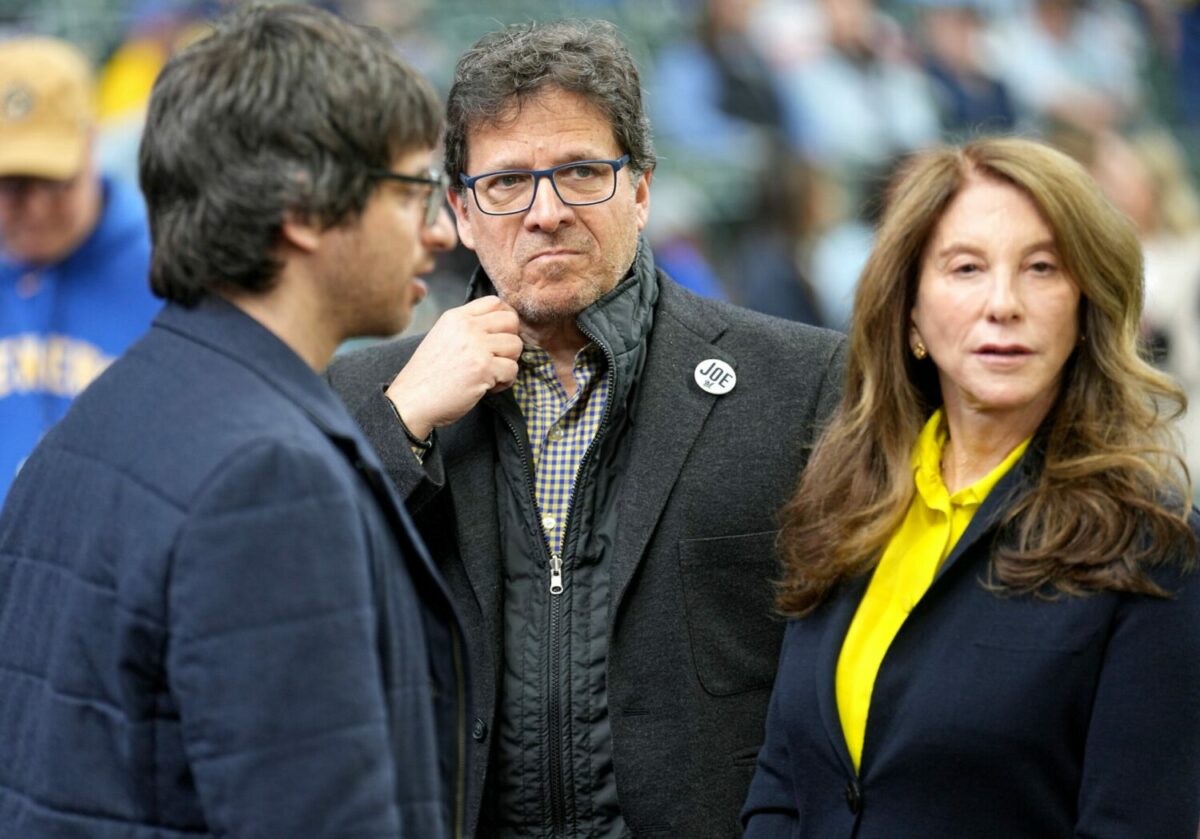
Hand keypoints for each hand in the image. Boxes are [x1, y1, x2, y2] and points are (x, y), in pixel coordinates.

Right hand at [385, 295, 521, 438]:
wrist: (411, 401)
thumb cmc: (427, 375)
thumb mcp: (442, 337)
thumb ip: (467, 328)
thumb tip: (498, 329)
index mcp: (456, 317)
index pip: (495, 302)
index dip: (505, 318)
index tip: (501, 336)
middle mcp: (467, 327)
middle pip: (511, 320)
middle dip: (511, 340)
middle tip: (498, 358)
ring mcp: (476, 346)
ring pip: (516, 345)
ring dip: (509, 363)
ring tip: (491, 375)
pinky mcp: (484, 368)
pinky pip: (513, 369)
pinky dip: (505, 382)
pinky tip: (488, 387)